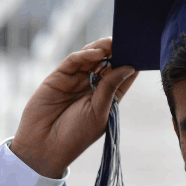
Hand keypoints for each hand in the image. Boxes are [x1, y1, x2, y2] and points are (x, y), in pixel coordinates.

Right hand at [10, 38, 138, 177]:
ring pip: (91, 58)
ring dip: (102, 49)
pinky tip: (95, 53)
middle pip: (107, 63)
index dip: (131, 63)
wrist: (44, 146)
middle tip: (126, 39)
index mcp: (107, 98)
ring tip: (112, 42)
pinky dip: (84, 55)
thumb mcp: (99, 112)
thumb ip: (111, 88)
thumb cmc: (76, 135)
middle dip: (117, 51)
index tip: (141, 50)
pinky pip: (73, 61)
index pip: (122, 76)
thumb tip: (129, 67)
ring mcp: (75, 80)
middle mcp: (92, 87)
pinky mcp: (59, 77)